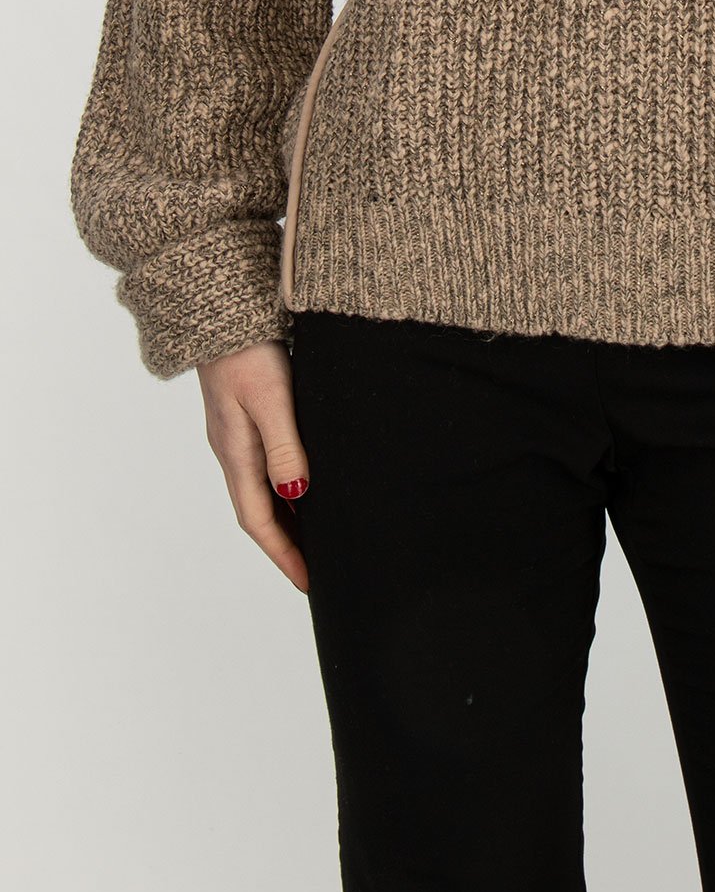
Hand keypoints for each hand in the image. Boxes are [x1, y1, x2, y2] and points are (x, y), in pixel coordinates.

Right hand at [197, 339, 310, 592]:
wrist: (221, 308)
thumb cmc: (248, 351)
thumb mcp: (272, 399)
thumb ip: (285, 447)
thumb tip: (297, 495)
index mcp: (236, 454)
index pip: (259, 521)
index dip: (285, 554)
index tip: (309, 583)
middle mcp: (233, 450)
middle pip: (259, 513)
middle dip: (286, 545)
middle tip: (318, 570)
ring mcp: (236, 434)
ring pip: (262, 491)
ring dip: (287, 518)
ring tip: (317, 539)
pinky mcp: (245, 416)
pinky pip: (265, 467)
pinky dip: (285, 488)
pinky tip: (305, 487)